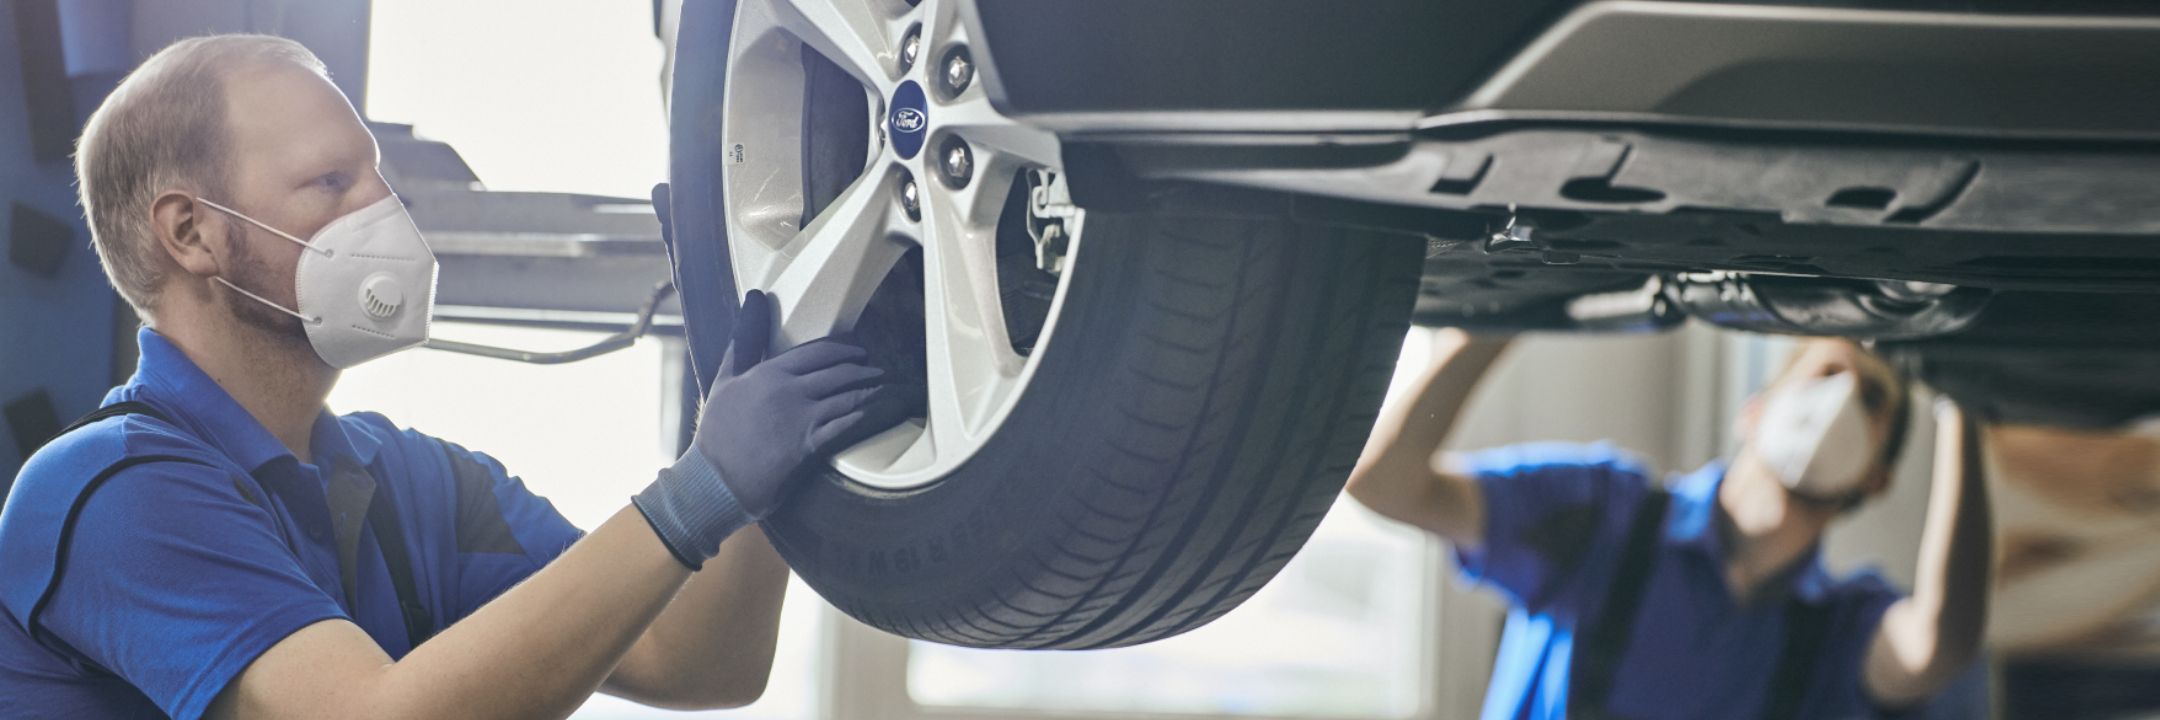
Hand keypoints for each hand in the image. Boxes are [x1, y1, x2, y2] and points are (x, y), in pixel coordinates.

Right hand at [631, 272, 906, 566]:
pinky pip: (843, 426)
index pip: (818, 351)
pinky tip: (869, 413)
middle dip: (862, 368)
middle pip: (838, 372)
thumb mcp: (725, 380)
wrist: (715, 478)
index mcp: (769, 372)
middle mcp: (790, 391)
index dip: (844, 348)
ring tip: (880, 388)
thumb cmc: (718, 430)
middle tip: (875, 368)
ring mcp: (801, 418)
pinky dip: (860, 417)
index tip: (858, 348)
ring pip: (846, 397)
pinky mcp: (808, 446)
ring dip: (868, 391)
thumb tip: (755, 298)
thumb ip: (745, 340)